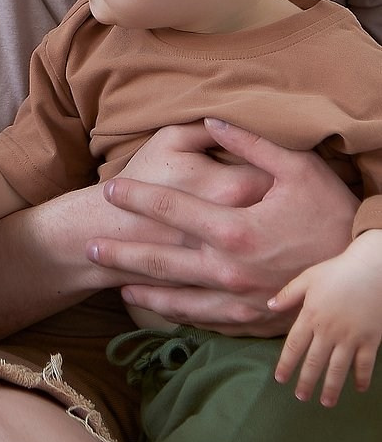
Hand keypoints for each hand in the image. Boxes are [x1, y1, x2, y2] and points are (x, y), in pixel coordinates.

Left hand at [89, 119, 358, 335]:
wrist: (365, 271)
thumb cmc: (333, 213)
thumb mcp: (298, 169)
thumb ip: (250, 145)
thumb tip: (212, 120)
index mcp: (234, 229)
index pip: (170, 210)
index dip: (136, 197)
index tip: (110, 190)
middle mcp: (228, 270)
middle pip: (160, 261)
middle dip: (121, 253)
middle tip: (88, 248)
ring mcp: (237, 301)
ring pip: (177, 298)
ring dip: (143, 289)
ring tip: (116, 282)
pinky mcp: (249, 321)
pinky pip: (205, 320)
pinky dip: (178, 315)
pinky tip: (161, 310)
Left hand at [271, 232, 381, 404]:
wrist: (374, 268)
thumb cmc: (338, 271)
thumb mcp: (308, 278)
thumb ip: (288, 294)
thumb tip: (269, 306)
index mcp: (310, 317)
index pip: (293, 347)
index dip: (286, 365)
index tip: (280, 379)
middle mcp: (328, 331)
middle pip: (314, 363)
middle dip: (306, 382)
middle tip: (300, 397)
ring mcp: (351, 337)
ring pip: (338, 368)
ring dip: (331, 387)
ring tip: (325, 402)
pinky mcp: (371, 339)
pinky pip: (365, 364)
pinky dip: (361, 378)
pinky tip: (358, 389)